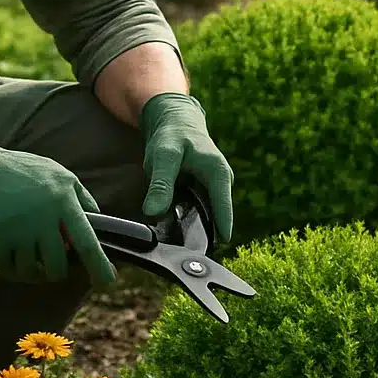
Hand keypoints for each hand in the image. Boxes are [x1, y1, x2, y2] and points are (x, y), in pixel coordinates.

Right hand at [0, 127, 115, 286]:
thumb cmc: (18, 171)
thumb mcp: (56, 172)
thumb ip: (79, 196)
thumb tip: (97, 223)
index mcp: (62, 199)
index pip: (87, 241)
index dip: (99, 265)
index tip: (109, 282)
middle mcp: (43, 218)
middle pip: (58, 266)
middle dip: (55, 271)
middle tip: (48, 263)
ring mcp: (18, 232)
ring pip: (32, 273)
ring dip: (29, 269)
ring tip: (21, 251)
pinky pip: (8, 271)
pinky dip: (6, 266)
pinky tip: (0, 249)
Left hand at [139, 92, 233, 242]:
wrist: (174, 119)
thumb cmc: (171, 135)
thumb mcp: (163, 156)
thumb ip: (160, 184)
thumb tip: (153, 213)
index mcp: (219, 174)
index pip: (223, 212)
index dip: (217, 235)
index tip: (206, 258)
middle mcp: (222, 184)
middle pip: (215, 220)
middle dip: (200, 237)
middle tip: (182, 256)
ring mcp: (214, 189)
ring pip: (205, 218)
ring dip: (192, 231)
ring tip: (176, 247)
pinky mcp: (204, 192)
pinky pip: (198, 213)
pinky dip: (186, 221)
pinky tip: (173, 230)